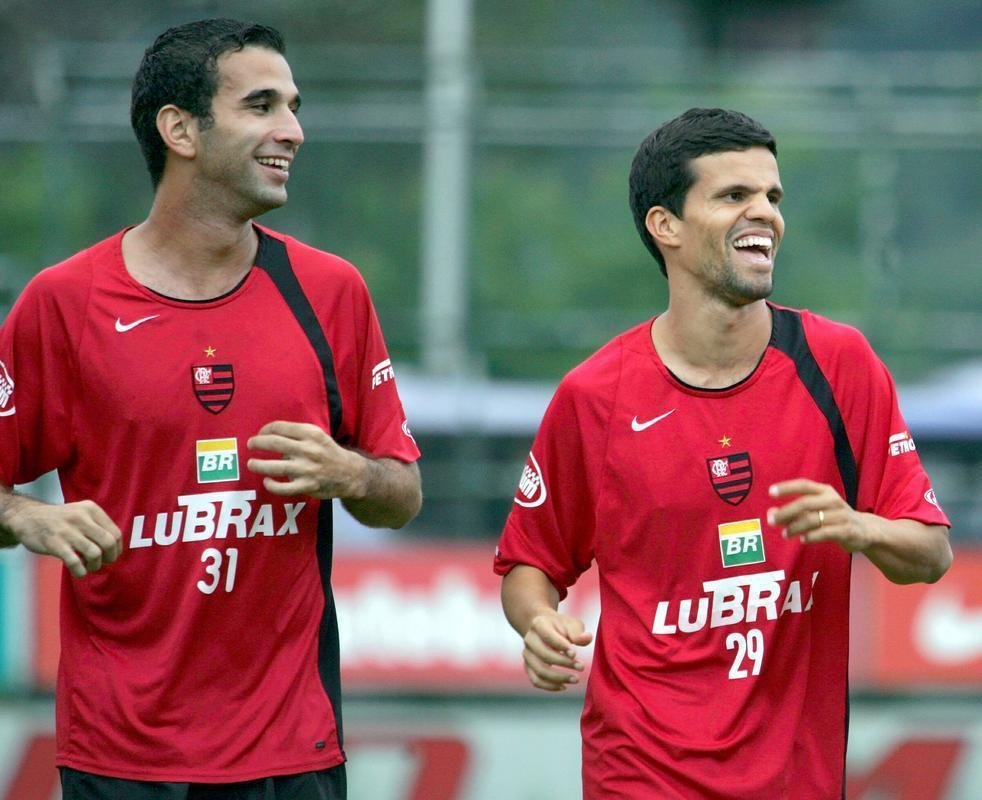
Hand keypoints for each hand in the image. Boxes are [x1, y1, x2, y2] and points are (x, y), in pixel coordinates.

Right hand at [3, 498, 121, 577]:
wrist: (27, 517)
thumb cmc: (60, 519)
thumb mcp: (81, 513)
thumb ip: (97, 525)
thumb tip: (115, 547)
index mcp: (91, 509)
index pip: (115, 533)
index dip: (117, 548)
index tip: (111, 556)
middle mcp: (81, 517)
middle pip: (108, 543)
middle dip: (110, 558)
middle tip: (103, 563)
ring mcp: (67, 530)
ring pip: (95, 553)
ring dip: (95, 566)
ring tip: (89, 567)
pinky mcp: (54, 543)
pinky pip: (75, 562)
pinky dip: (81, 571)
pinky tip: (78, 571)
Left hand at [247, 421, 365, 499]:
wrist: (350, 473)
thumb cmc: (329, 452)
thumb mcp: (318, 436)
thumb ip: (298, 434)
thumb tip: (272, 436)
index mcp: (311, 434)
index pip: (280, 428)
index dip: (266, 429)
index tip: (261, 433)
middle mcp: (308, 450)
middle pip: (274, 444)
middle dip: (258, 443)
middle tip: (250, 444)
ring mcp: (306, 469)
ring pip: (274, 467)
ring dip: (258, 465)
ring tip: (251, 464)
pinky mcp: (307, 486)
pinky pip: (283, 488)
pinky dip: (272, 485)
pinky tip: (267, 481)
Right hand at [522, 610, 592, 691]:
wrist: (548, 630)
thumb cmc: (563, 628)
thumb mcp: (572, 625)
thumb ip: (579, 632)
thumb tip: (585, 639)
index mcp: (538, 624)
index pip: (548, 636)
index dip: (561, 646)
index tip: (575, 654)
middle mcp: (529, 639)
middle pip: (543, 655)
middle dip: (564, 663)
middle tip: (581, 667)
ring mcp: (527, 654)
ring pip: (539, 670)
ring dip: (559, 678)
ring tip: (576, 679)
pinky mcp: (528, 667)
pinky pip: (536, 680)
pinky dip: (550, 686)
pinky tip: (564, 686)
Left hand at [767, 478, 869, 552]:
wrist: (866, 530)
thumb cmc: (834, 518)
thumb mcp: (815, 511)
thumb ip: (793, 512)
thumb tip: (770, 513)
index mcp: (824, 491)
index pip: (803, 485)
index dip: (787, 488)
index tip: (770, 492)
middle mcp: (833, 500)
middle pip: (805, 503)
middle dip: (786, 512)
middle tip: (771, 521)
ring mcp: (841, 515)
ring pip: (813, 519)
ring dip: (795, 527)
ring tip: (785, 534)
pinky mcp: (847, 530)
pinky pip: (825, 532)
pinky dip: (811, 536)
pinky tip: (803, 539)